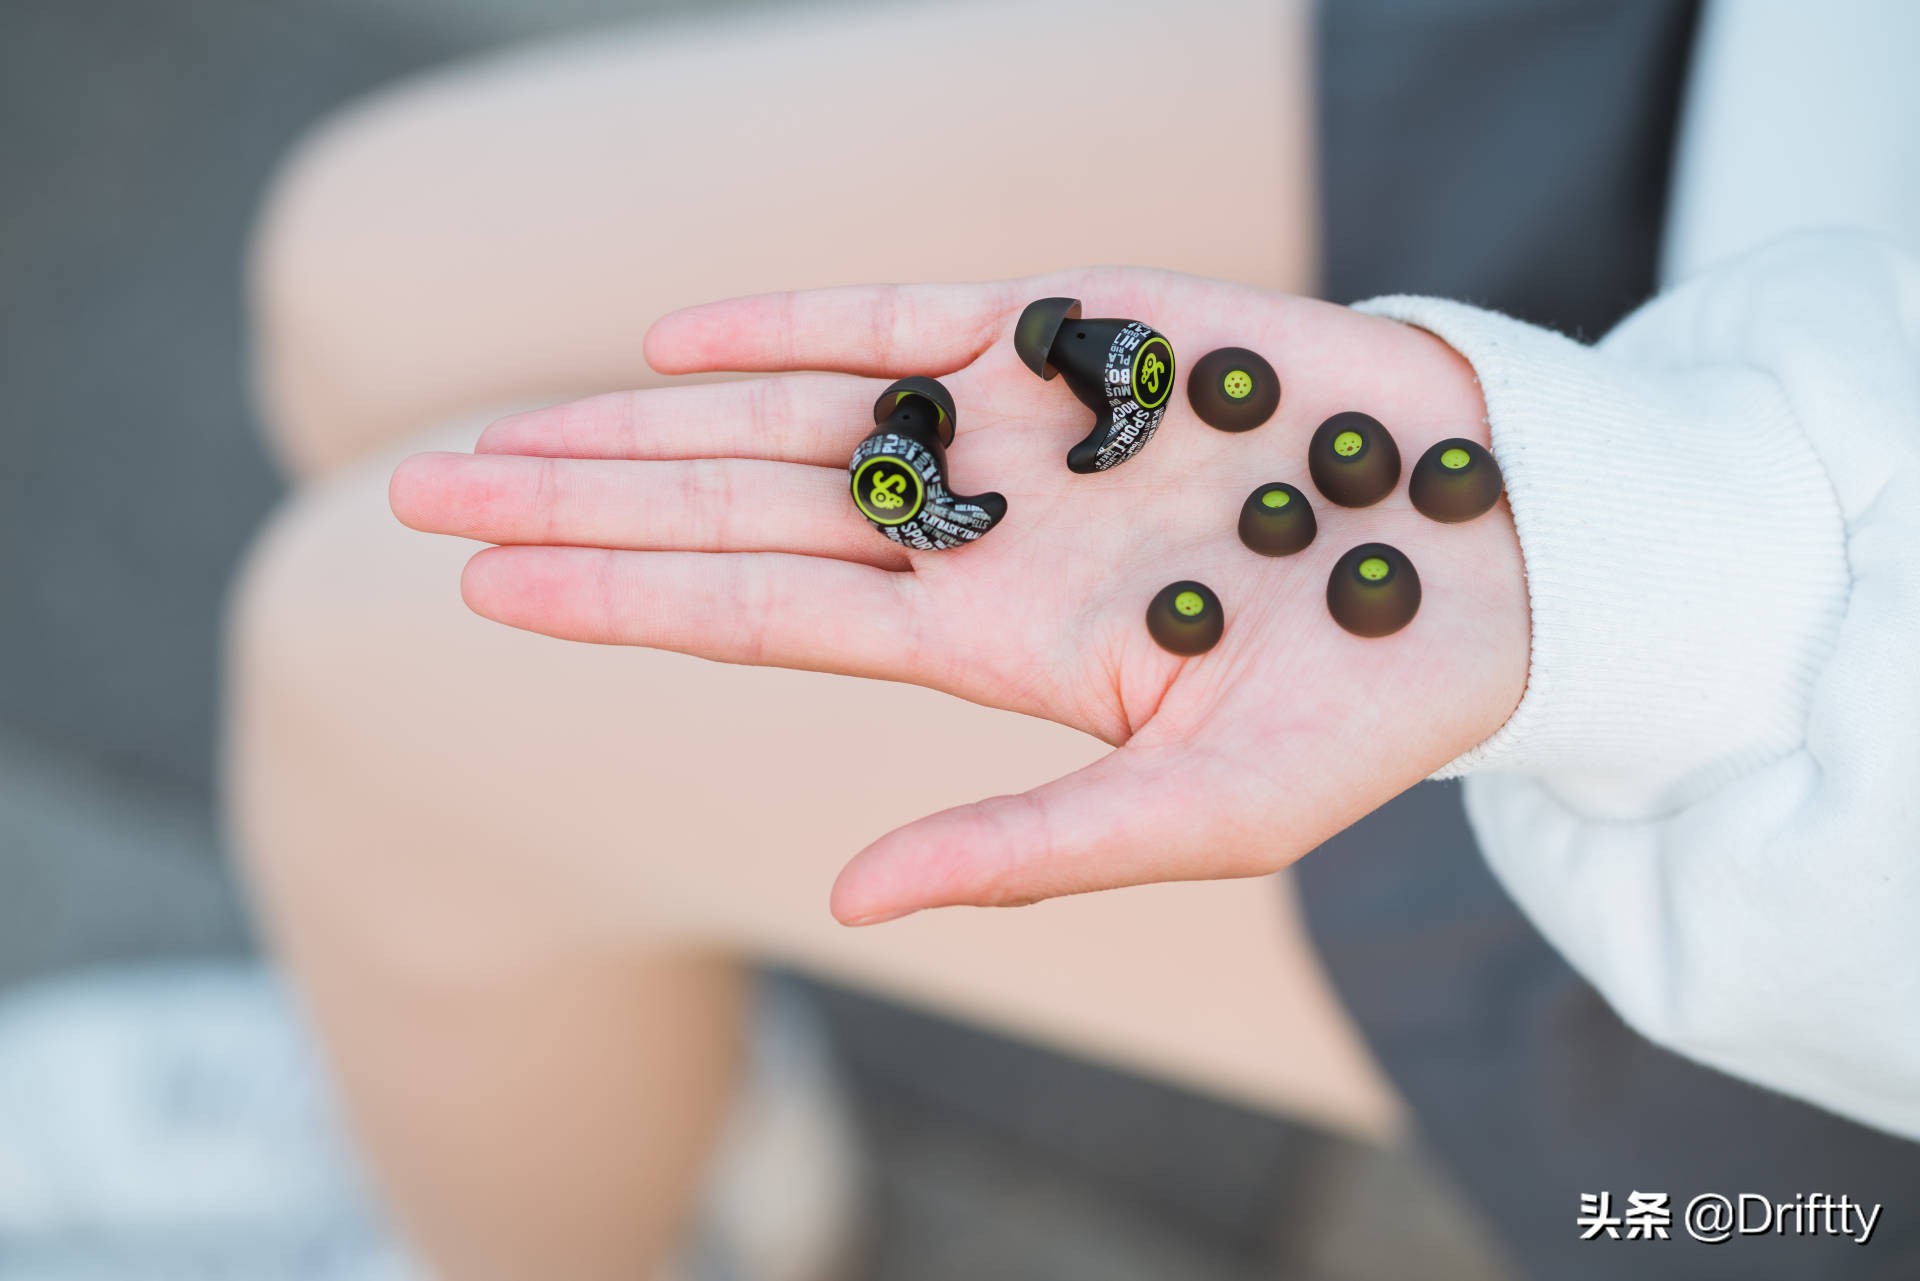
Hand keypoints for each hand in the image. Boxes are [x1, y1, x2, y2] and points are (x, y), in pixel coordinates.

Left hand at [390, 269, 1528, 922]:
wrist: (1496, 555)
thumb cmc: (1370, 704)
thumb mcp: (1210, 816)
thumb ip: (1029, 847)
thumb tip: (852, 901)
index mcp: (987, 642)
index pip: (759, 615)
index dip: (620, 597)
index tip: (482, 590)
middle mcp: (974, 530)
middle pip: (734, 508)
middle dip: (577, 501)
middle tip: (414, 495)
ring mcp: (1019, 427)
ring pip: (791, 408)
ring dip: (643, 415)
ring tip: (501, 428)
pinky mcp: (1086, 334)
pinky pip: (913, 316)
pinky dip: (805, 317)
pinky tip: (683, 339)